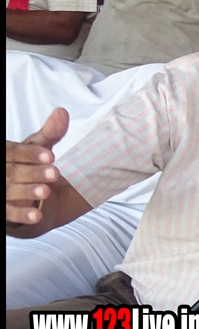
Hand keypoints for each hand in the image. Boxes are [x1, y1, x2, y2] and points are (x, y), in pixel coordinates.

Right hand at [6, 108, 68, 224]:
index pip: (10, 151)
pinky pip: (7, 214)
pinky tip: (37, 215)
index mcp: (3, 153)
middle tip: (55, 173)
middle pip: (10, 171)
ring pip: (7, 191)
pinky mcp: (2, 211)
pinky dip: (21, 215)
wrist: (29, 197)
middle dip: (32, 172)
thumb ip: (51, 133)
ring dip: (26, 192)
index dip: (29, 154)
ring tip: (46, 191)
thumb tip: (62, 112)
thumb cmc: (30, 167)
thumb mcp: (40, 149)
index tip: (50, 156)